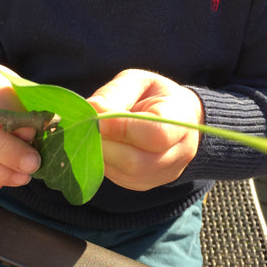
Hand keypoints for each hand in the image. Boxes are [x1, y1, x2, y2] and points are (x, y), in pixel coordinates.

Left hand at [87, 69, 203, 190]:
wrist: (176, 117)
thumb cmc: (154, 95)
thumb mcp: (138, 82)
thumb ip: (116, 93)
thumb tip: (91, 110)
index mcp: (182, 120)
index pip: (155, 134)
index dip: (120, 128)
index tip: (94, 118)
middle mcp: (178, 154)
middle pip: (134, 162)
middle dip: (103, 144)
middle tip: (84, 126)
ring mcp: (162, 174)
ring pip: (121, 173)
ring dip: (98, 154)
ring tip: (90, 132)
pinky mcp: (144, 184)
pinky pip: (116, 178)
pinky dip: (102, 161)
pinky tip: (100, 144)